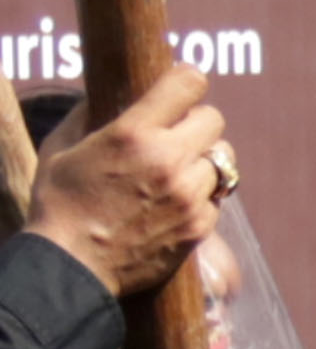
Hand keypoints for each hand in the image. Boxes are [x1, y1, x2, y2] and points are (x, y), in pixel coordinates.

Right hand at [24, 66, 227, 300]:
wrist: (71, 266)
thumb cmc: (59, 203)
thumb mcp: (63, 146)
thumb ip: (92, 113)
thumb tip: (113, 92)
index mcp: (133, 132)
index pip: (188, 83)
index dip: (187, 82)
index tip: (181, 92)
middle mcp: (168, 159)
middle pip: (214, 119)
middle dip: (197, 124)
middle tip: (177, 137)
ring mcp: (189, 195)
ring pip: (224, 160)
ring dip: (205, 161)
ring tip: (179, 172)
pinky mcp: (200, 226)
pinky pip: (217, 199)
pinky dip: (203, 198)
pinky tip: (176, 204)